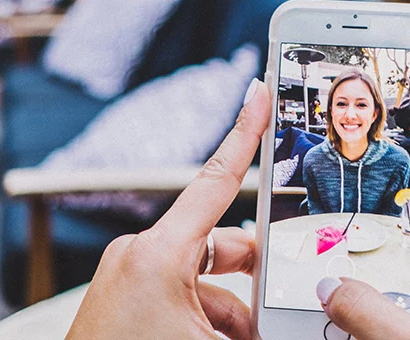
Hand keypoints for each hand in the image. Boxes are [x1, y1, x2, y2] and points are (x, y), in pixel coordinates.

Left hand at [66, 78, 269, 339]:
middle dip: (254, 277)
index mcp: (159, 253)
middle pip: (221, 245)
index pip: (217, 178)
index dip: (246, 132)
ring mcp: (128, 276)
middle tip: (281, 303)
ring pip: (203, 278)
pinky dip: (206, 318)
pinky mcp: (122, 299)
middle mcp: (140, 255)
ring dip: (232, 311)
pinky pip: (180, 295)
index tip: (261, 93)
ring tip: (246, 336)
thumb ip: (255, 322)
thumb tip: (288, 318)